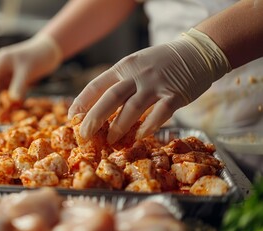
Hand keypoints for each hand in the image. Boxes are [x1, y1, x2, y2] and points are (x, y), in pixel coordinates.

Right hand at [0, 34, 61, 106]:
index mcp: (2, 61)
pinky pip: (12, 89)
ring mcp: (11, 72)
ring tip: (8, 111)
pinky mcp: (19, 77)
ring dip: (5, 98)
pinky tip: (17, 106)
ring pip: (3, 87)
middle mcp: (4, 66)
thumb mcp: (28, 71)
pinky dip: (14, 97)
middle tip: (0, 111)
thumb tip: (12, 101)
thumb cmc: (39, 56)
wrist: (52, 50)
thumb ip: (19, 85)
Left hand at [68, 28, 230, 143]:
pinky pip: (160, 113)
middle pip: (110, 98)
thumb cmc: (160, 63)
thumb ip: (119, 83)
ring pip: (132, 107)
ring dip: (119, 127)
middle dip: (94, 118)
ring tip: (110, 141)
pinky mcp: (175, 94)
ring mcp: (156, 84)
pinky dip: (148, 127)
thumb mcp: (135, 65)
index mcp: (123, 67)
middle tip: (84, 136)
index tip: (71, 118)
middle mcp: (137, 74)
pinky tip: (138, 137)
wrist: (196, 51)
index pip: (96, 85)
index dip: (81, 102)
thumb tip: (98, 108)